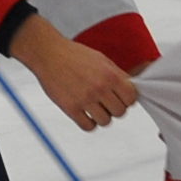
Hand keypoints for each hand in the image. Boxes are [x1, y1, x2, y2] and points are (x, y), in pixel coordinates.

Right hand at [7, 16, 137, 130]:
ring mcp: (84, 100)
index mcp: (110, 75)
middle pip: (120, 112)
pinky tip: (85, 114)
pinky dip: (89, 123)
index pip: (131, 98)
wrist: (49, 54)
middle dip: (115, 108)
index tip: (121, 98)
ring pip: (106, 122)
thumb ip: (117, 75)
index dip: (127, 99)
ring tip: (95, 108)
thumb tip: (131, 89)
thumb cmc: (74, 55)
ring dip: (102, 116)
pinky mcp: (70, 108)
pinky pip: (88, 126)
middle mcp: (99, 88)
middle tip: (106, 102)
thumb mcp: (102, 59)